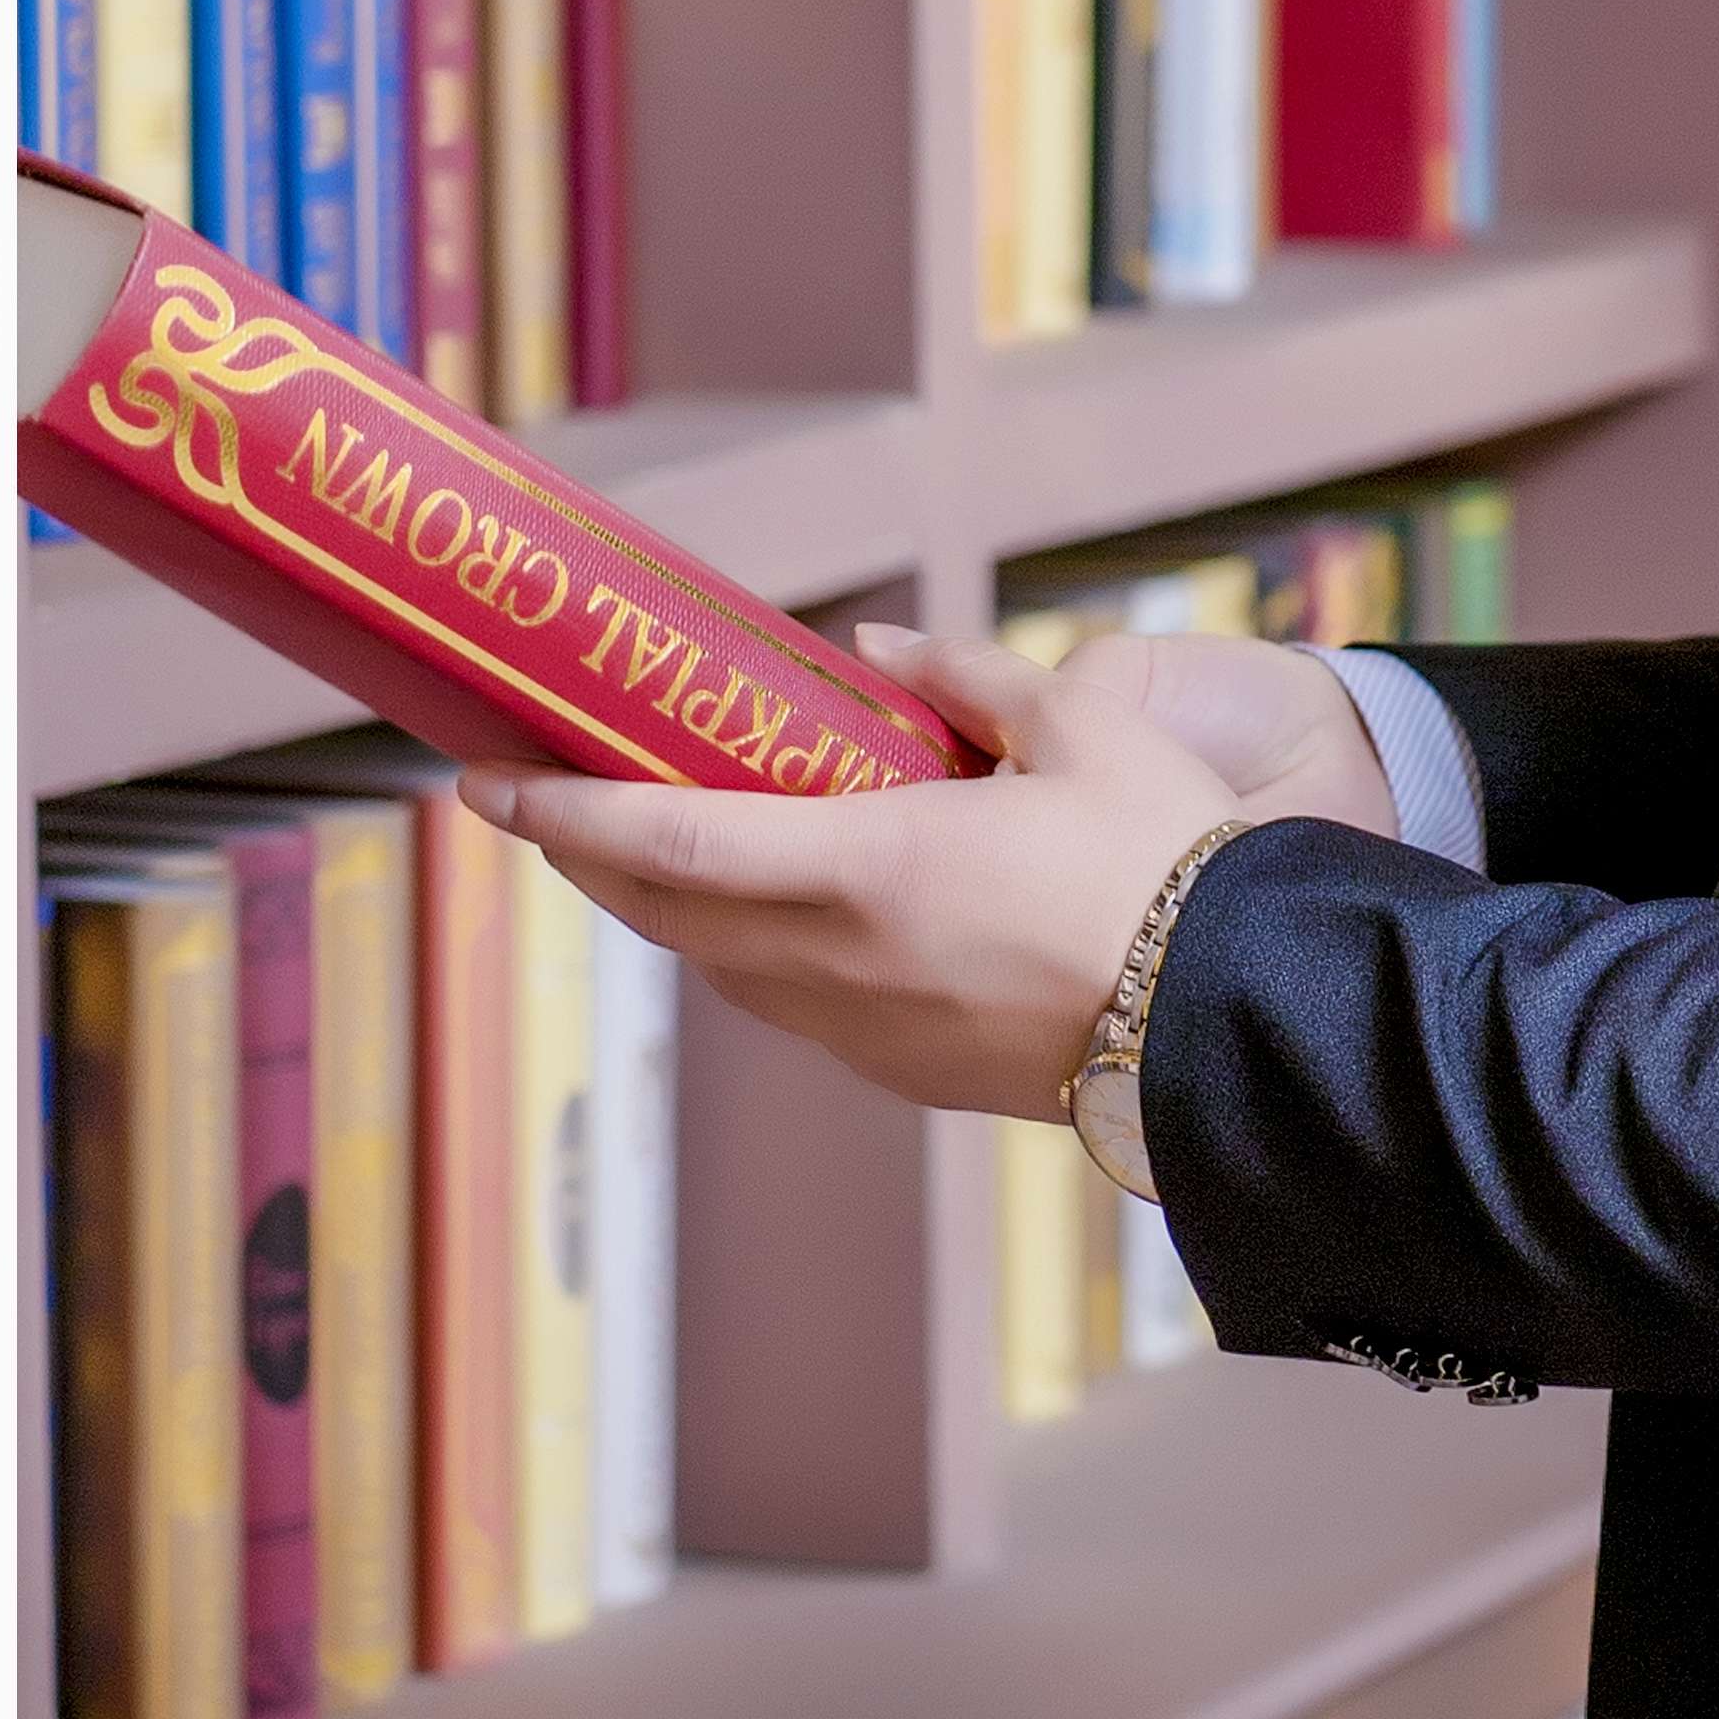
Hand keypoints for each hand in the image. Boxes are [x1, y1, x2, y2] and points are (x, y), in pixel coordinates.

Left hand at [452, 617, 1383, 1119]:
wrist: (1236, 1022)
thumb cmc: (1169, 862)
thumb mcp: (1082, 727)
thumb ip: (969, 677)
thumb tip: (882, 643)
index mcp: (867, 869)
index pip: (665, 839)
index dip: (561, 812)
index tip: (482, 782)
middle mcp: (839, 963)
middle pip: (665, 912)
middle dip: (588, 858)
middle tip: (541, 802)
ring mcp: (866, 1033)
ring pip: (721, 967)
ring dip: (667, 910)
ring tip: (648, 852)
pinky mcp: (907, 1075)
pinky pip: (792, 1006)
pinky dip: (750, 953)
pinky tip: (775, 916)